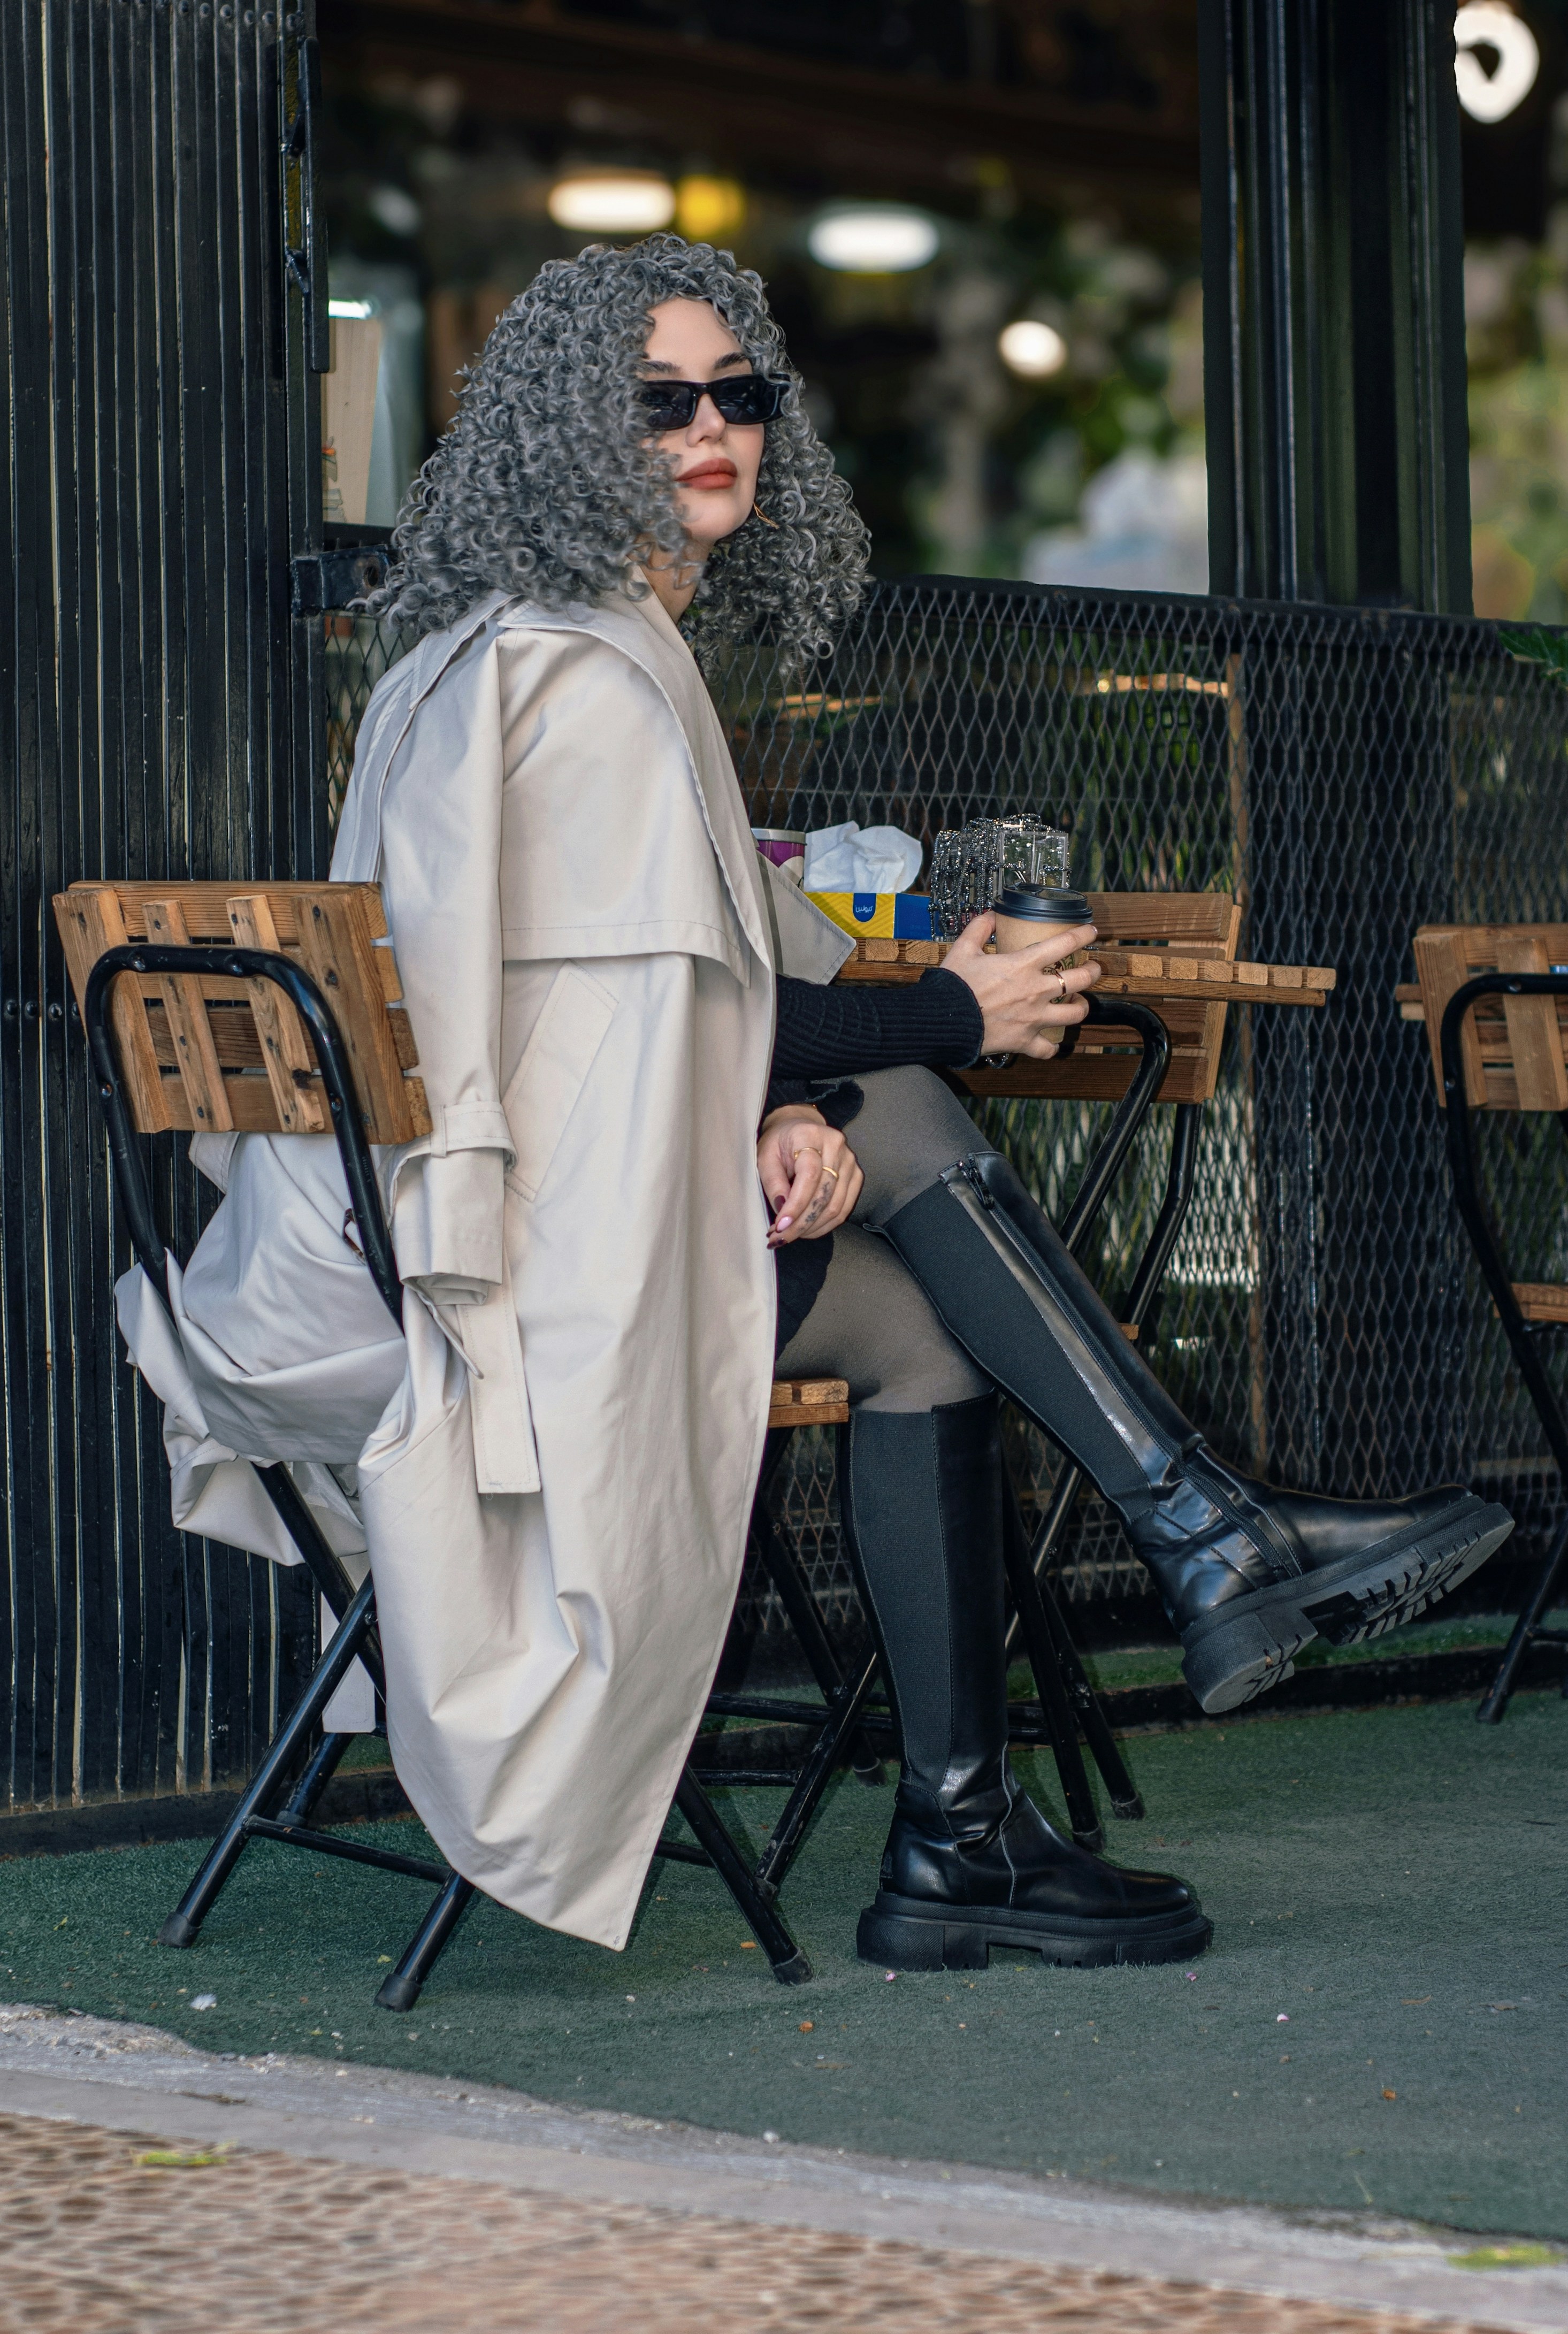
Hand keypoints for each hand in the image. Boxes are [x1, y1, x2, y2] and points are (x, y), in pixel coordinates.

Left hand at [757, 1105, 862, 1245]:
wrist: (800, 1129)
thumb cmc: (780, 1143)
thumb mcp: (765, 1156)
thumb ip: (773, 1181)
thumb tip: (783, 1210)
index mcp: (811, 1135)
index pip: (810, 1175)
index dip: (796, 1205)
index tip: (780, 1226)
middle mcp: (836, 1146)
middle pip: (824, 1195)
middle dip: (801, 1223)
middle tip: (780, 1238)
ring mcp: (850, 1162)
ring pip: (836, 1207)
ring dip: (812, 1228)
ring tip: (790, 1235)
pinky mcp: (856, 1176)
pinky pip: (844, 1209)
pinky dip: (825, 1225)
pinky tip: (807, 1230)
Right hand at [941, 912, 1099, 1059]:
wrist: (942, 1020)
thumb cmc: (953, 985)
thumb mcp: (963, 949)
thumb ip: (980, 929)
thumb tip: (990, 915)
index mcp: (1023, 965)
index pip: (1064, 943)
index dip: (1083, 935)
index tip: (1091, 932)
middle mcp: (1035, 991)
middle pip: (1081, 979)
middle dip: (1093, 971)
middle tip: (1093, 968)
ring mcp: (1033, 1018)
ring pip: (1075, 1014)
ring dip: (1081, 1007)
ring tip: (1079, 1002)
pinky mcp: (1024, 1041)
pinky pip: (1048, 1049)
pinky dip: (1051, 1047)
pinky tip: (1050, 1042)